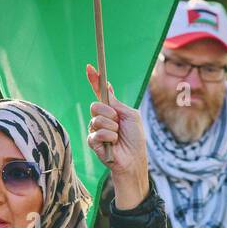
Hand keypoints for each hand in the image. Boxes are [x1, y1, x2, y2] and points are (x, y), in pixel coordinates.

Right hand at [85, 63, 149, 208]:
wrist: (133, 159)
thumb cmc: (135, 139)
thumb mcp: (131, 116)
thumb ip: (117, 103)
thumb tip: (107, 87)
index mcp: (112, 110)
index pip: (100, 92)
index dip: (94, 80)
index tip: (90, 68)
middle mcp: (102, 118)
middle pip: (96, 105)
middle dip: (109, 113)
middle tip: (118, 123)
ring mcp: (96, 130)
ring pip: (96, 119)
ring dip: (111, 128)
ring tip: (117, 137)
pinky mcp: (92, 142)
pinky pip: (96, 133)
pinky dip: (108, 137)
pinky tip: (113, 144)